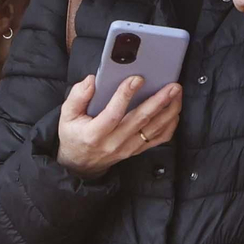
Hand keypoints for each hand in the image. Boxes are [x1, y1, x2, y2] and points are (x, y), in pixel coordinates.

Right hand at [54, 73, 182, 179]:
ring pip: (154, 130)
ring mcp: (128, 148)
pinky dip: (170, 125)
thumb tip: (92, 80)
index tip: (137, 78)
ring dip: (169, 111)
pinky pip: (159, 139)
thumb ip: (77, 96)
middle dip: (158, 101)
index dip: (125, 95)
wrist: (80, 164)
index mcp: (94, 133)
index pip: (113, 114)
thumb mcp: (66, 116)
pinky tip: (174, 110)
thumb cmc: (74, 136)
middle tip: (171, 86)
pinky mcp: (137, 150)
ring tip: (177, 94)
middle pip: (140, 120)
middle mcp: (114, 142)